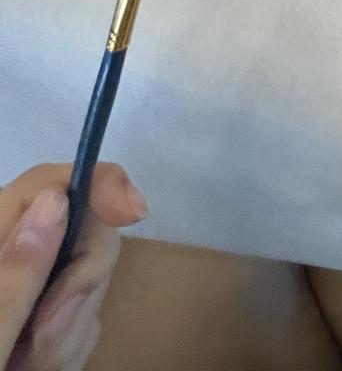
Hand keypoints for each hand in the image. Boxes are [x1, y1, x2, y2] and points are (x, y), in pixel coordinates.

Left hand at [0, 163, 146, 370]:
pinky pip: (82, 319)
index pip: (47, 183)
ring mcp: (26, 288)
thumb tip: (56, 202)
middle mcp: (8, 254)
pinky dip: (68, 349)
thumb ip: (13, 276)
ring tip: (25, 368)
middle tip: (41, 341)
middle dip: (80, 285)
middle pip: (82, 230)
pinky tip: (34, 369)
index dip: (98, 183)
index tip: (135, 212)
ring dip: (68, 331)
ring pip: (87, 280)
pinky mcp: (39, 318)